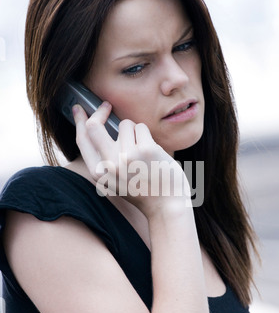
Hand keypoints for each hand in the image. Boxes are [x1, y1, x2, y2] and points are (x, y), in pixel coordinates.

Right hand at [73, 103, 190, 217]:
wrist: (166, 206)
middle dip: (100, 111)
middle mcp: (110, 164)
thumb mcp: (115, 181)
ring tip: (143, 150)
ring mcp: (127, 156)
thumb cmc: (143, 191)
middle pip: (94, 126)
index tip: (80, 109)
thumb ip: (105, 160)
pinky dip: (147, 135)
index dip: (79, 122)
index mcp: (99, 173)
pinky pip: (142, 128)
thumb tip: (96, 127)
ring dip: (135, 131)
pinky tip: (153, 152)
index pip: (82, 141)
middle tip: (107, 105)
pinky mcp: (146, 149)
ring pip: (125, 124)